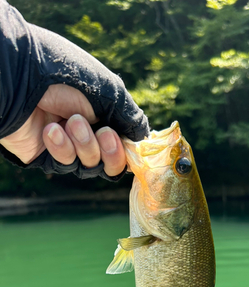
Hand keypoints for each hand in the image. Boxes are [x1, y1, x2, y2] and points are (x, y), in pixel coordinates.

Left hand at [0, 84, 125, 177]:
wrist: (20, 77)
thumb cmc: (65, 75)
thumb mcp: (108, 91)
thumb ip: (130, 117)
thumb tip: (144, 139)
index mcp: (103, 115)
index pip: (123, 144)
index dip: (128, 149)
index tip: (131, 145)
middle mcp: (86, 132)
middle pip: (110, 163)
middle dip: (110, 151)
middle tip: (104, 134)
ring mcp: (66, 145)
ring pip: (89, 165)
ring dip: (85, 145)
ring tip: (71, 121)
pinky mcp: (45, 155)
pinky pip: (64, 163)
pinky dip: (61, 147)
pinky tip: (51, 129)